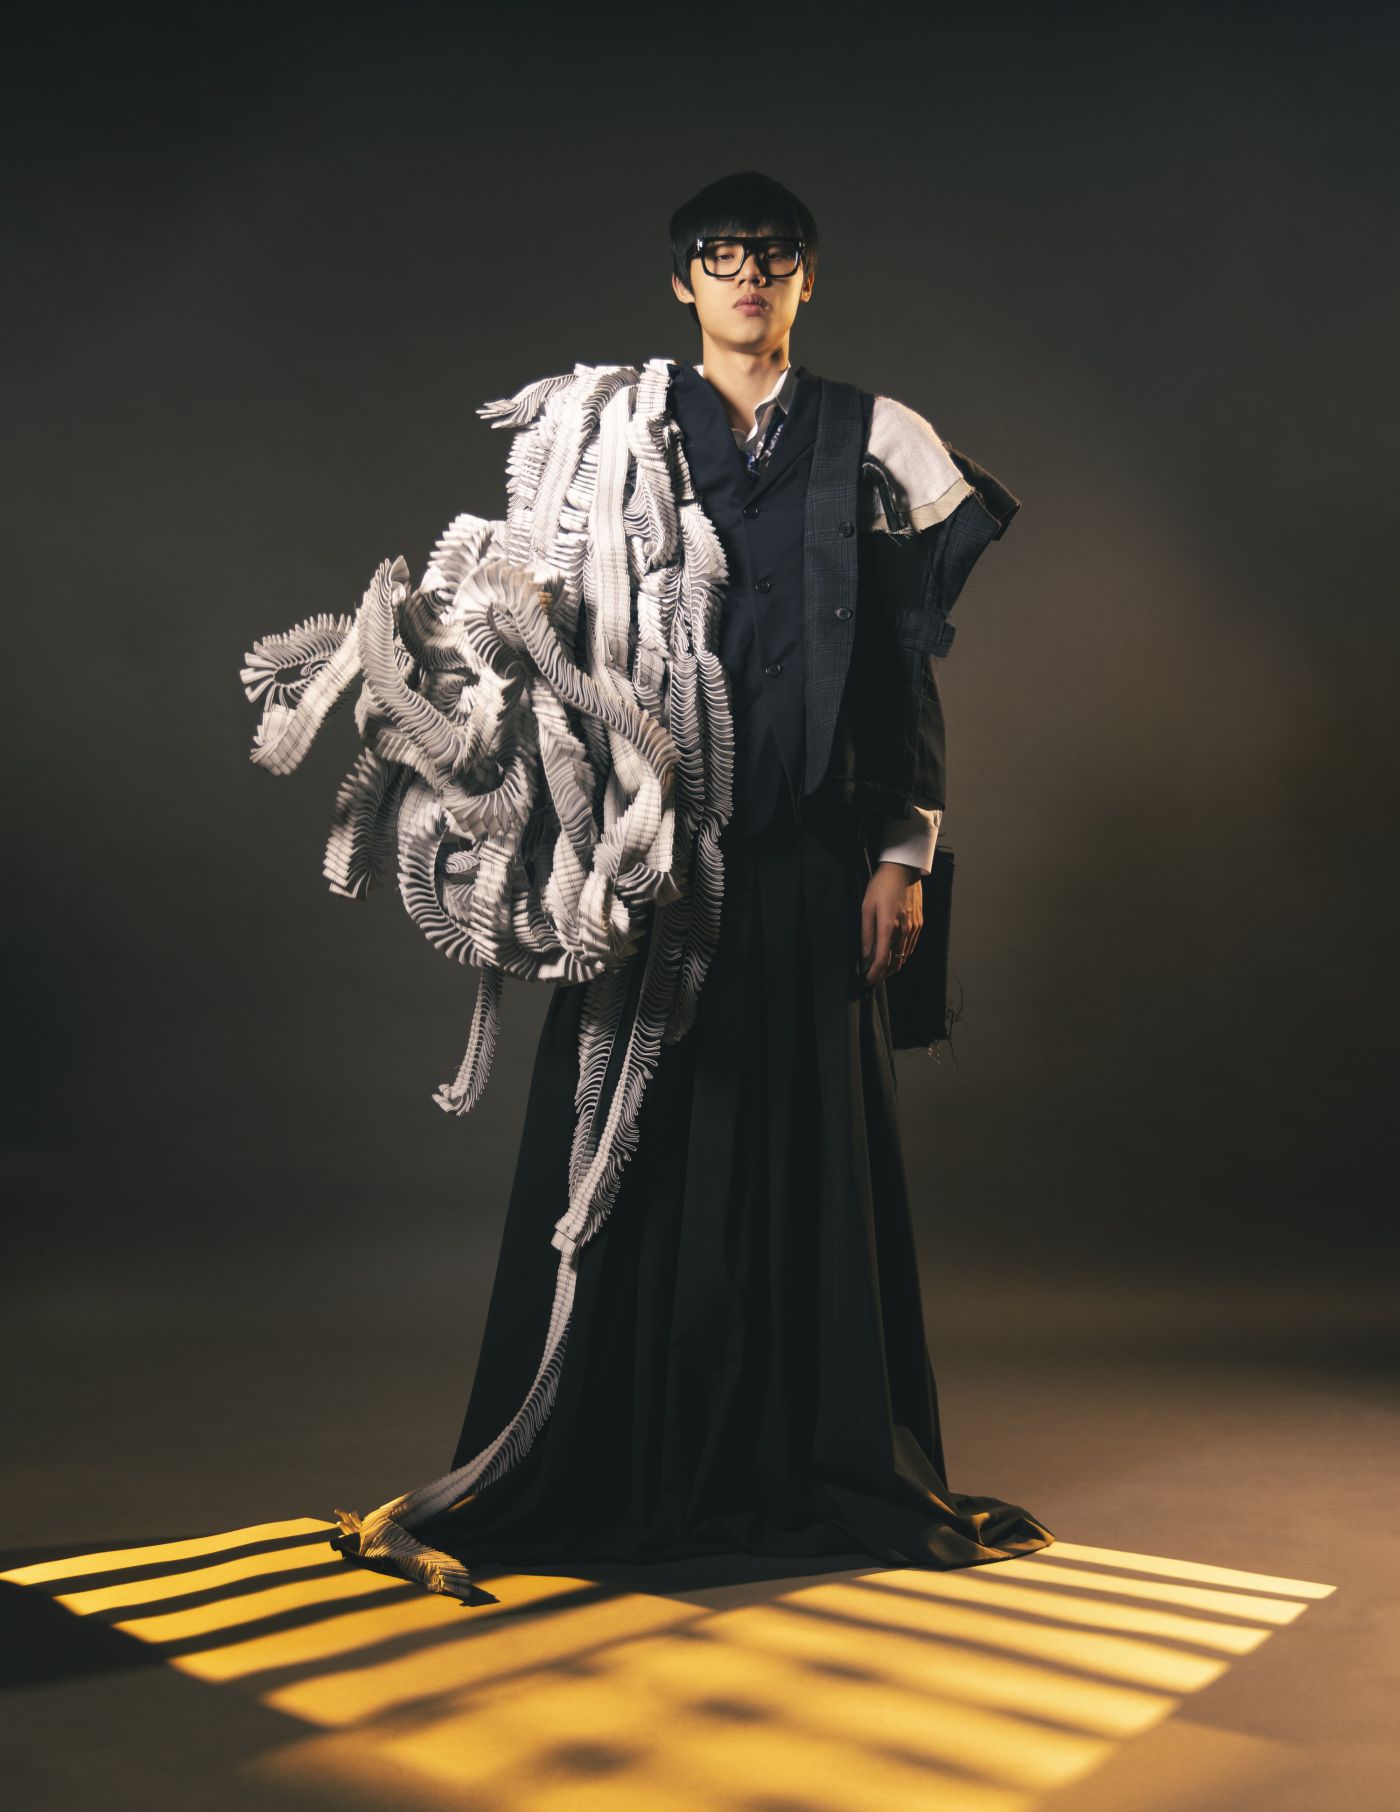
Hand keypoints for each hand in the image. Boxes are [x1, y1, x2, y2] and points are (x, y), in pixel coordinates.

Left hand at [861, 861, 922, 985]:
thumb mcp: (866, 907)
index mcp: (888, 925)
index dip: (875, 973)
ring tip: (882, 970)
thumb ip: (866, 933)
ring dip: (893, 966)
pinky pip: (911, 946)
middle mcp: (903, 929)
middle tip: (873, 978)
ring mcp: (914, 927)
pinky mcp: (919, 923)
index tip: (868, 980)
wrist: (902, 870)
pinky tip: (894, 955)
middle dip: (884, 974)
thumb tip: (864, 954)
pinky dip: (902, 955)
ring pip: (904, 955)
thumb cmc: (880, 886)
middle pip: (895, 961)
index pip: (882, 958)